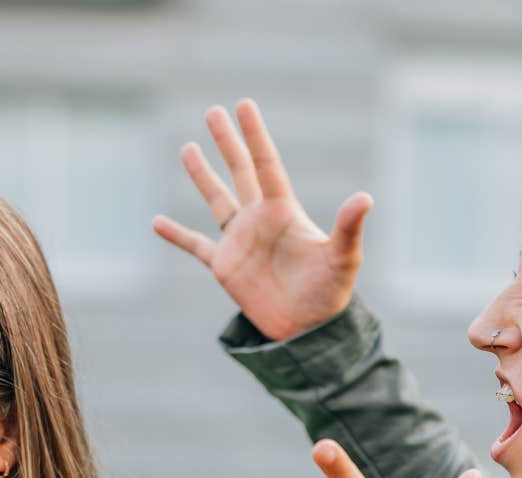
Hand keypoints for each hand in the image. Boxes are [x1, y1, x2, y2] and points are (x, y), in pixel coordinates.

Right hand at [152, 99, 372, 340]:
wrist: (305, 328)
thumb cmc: (329, 293)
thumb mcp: (342, 260)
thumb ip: (348, 228)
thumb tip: (365, 198)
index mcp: (283, 212)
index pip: (266, 166)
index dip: (254, 136)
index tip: (243, 106)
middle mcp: (259, 220)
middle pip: (240, 173)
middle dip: (227, 143)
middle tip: (213, 111)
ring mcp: (239, 242)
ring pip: (216, 200)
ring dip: (202, 176)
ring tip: (188, 148)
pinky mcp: (224, 266)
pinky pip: (196, 246)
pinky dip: (176, 235)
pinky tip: (156, 222)